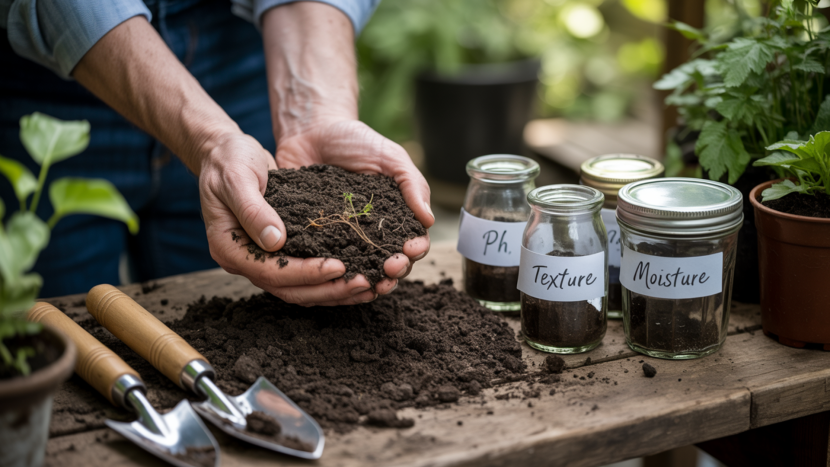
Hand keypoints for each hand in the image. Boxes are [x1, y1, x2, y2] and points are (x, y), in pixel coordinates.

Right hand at [199, 132, 381, 305]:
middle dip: (328, 289)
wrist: (225, 152)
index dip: (306, 273)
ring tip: (367, 286)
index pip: (270, 272)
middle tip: (363, 283)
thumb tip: (275, 241)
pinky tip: (358, 274)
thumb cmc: (228, 160)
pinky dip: (330, 279)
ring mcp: (261, 259)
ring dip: (334, 291)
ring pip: (300, 289)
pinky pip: (305, 274)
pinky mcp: (278, 252)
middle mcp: (245, 261)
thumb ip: (252, 209)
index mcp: (229, 249)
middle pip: (289, 290)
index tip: (338, 266)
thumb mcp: (236, 178)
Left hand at [275, 119, 434, 296]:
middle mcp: (372, 232)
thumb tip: (428, 220)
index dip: (415, 250)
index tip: (411, 248)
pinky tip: (336, 276)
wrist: (310, 131)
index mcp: (395, 215)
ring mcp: (344, 238)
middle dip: (395, 270)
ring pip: (361, 269)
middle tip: (390, 268)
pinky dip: (333, 273)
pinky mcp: (316, 239)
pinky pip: (326, 260)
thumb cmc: (355, 141)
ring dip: (369, 280)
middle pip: (390, 262)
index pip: (412, 241)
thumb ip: (412, 185)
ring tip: (369, 283)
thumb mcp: (390, 157)